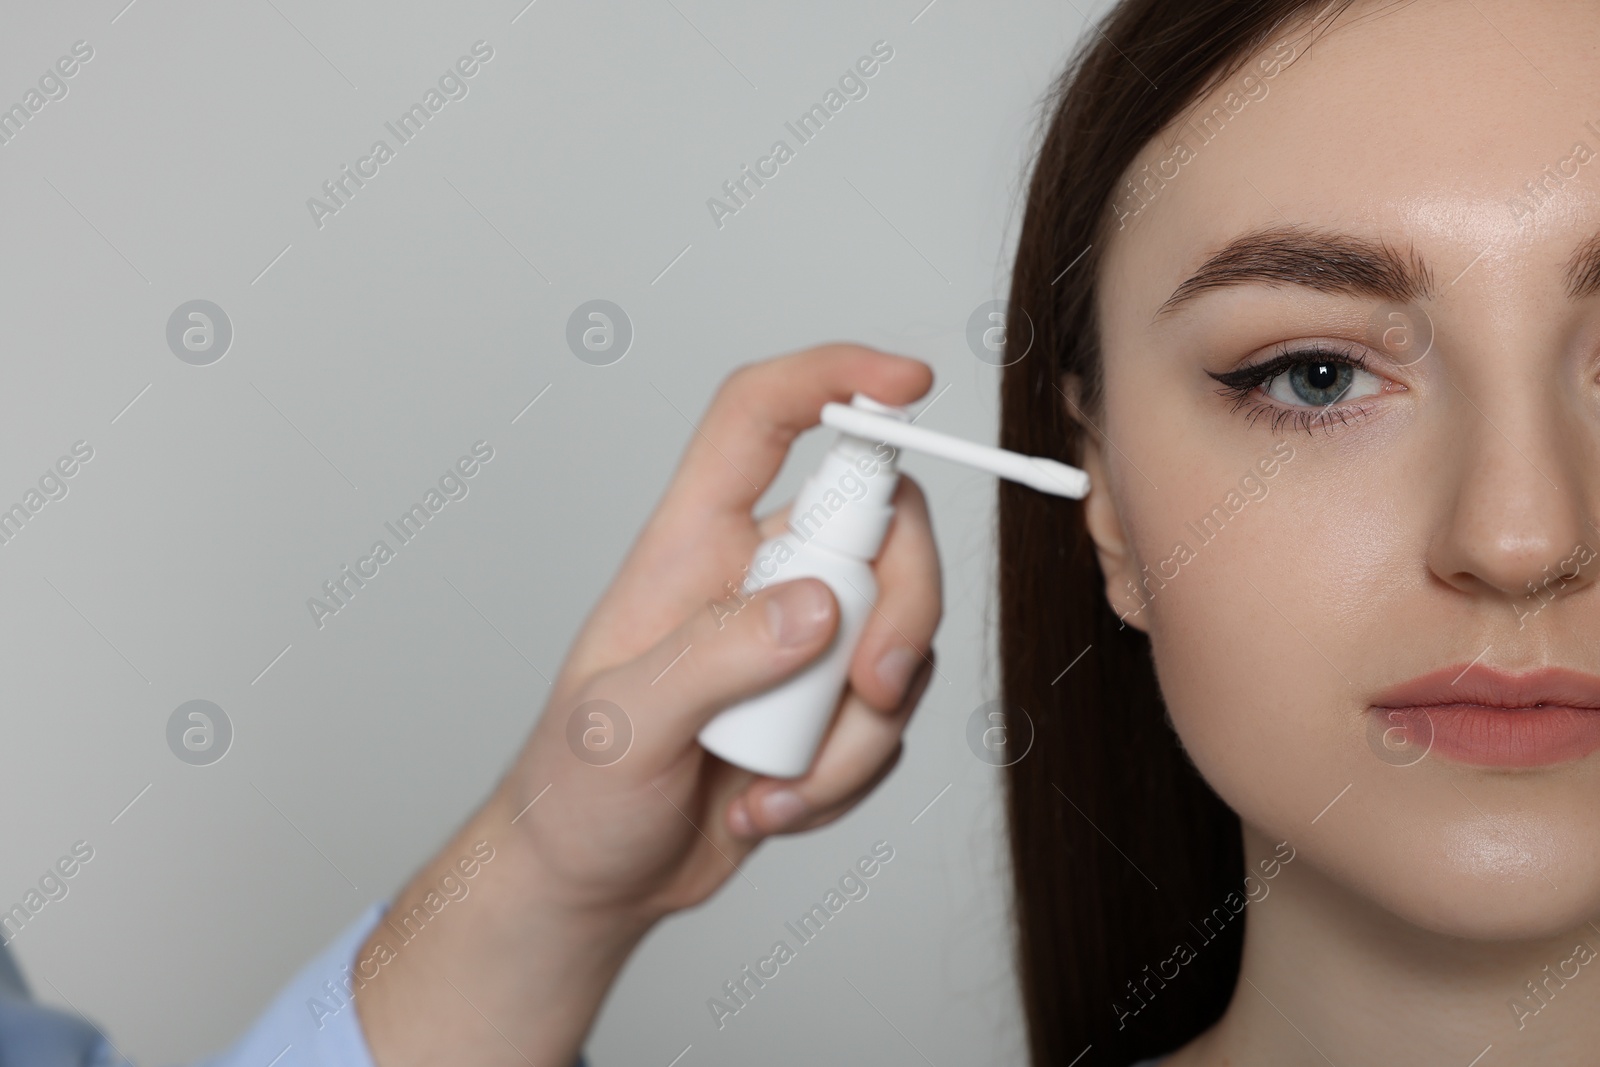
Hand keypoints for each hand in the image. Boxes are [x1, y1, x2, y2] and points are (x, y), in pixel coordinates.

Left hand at [356, 343, 942, 1066]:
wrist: (594, 879)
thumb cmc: (576, 790)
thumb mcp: (623, 727)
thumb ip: (716, 658)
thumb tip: (818, 610)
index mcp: (690, 544)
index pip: (761, 420)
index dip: (833, 377)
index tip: (909, 383)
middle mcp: (756, 577)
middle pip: (879, 528)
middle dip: (902, 609)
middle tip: (873, 689)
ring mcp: (799, 644)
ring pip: (900, 634)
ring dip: (862, 731)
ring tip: (776, 789)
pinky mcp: (829, 709)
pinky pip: (892, 719)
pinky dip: (849, 777)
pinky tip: (774, 808)